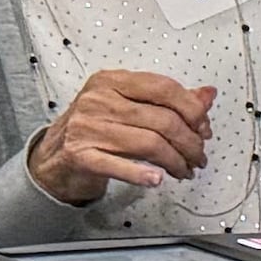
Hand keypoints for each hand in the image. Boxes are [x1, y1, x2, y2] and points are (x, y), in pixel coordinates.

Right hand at [29, 69, 214, 203]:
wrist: (52, 157)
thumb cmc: (95, 128)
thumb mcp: (129, 106)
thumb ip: (169, 101)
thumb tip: (208, 94)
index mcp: (112, 81)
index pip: (164, 89)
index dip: (193, 110)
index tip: (204, 128)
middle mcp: (98, 100)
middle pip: (163, 120)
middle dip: (190, 143)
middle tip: (198, 156)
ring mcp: (87, 128)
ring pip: (150, 144)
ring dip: (176, 162)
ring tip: (185, 170)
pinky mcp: (80, 156)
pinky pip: (120, 165)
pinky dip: (143, 175)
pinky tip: (158, 179)